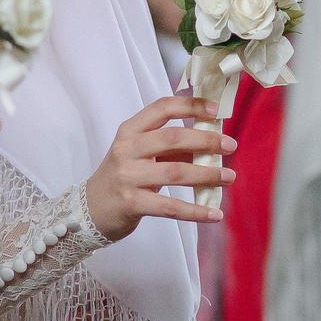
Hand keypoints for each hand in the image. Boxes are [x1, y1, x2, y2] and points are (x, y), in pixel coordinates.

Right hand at [84, 97, 234, 241]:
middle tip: (230, 145)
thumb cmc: (124, 177)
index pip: (162, 109)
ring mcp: (128, 177)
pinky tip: (214, 214)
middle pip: (172, 138)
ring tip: (229, 177)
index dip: (190, 106)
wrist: (90, 209)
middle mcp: (127, 150)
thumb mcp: (141, 155)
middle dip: (206, 141)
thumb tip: (211, 143)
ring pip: (175, 173)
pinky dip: (195, 211)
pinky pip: (169, 207)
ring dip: (206, 175)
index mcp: (130, 131)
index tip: (216, 110)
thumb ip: (171, 147)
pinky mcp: (131, 203)